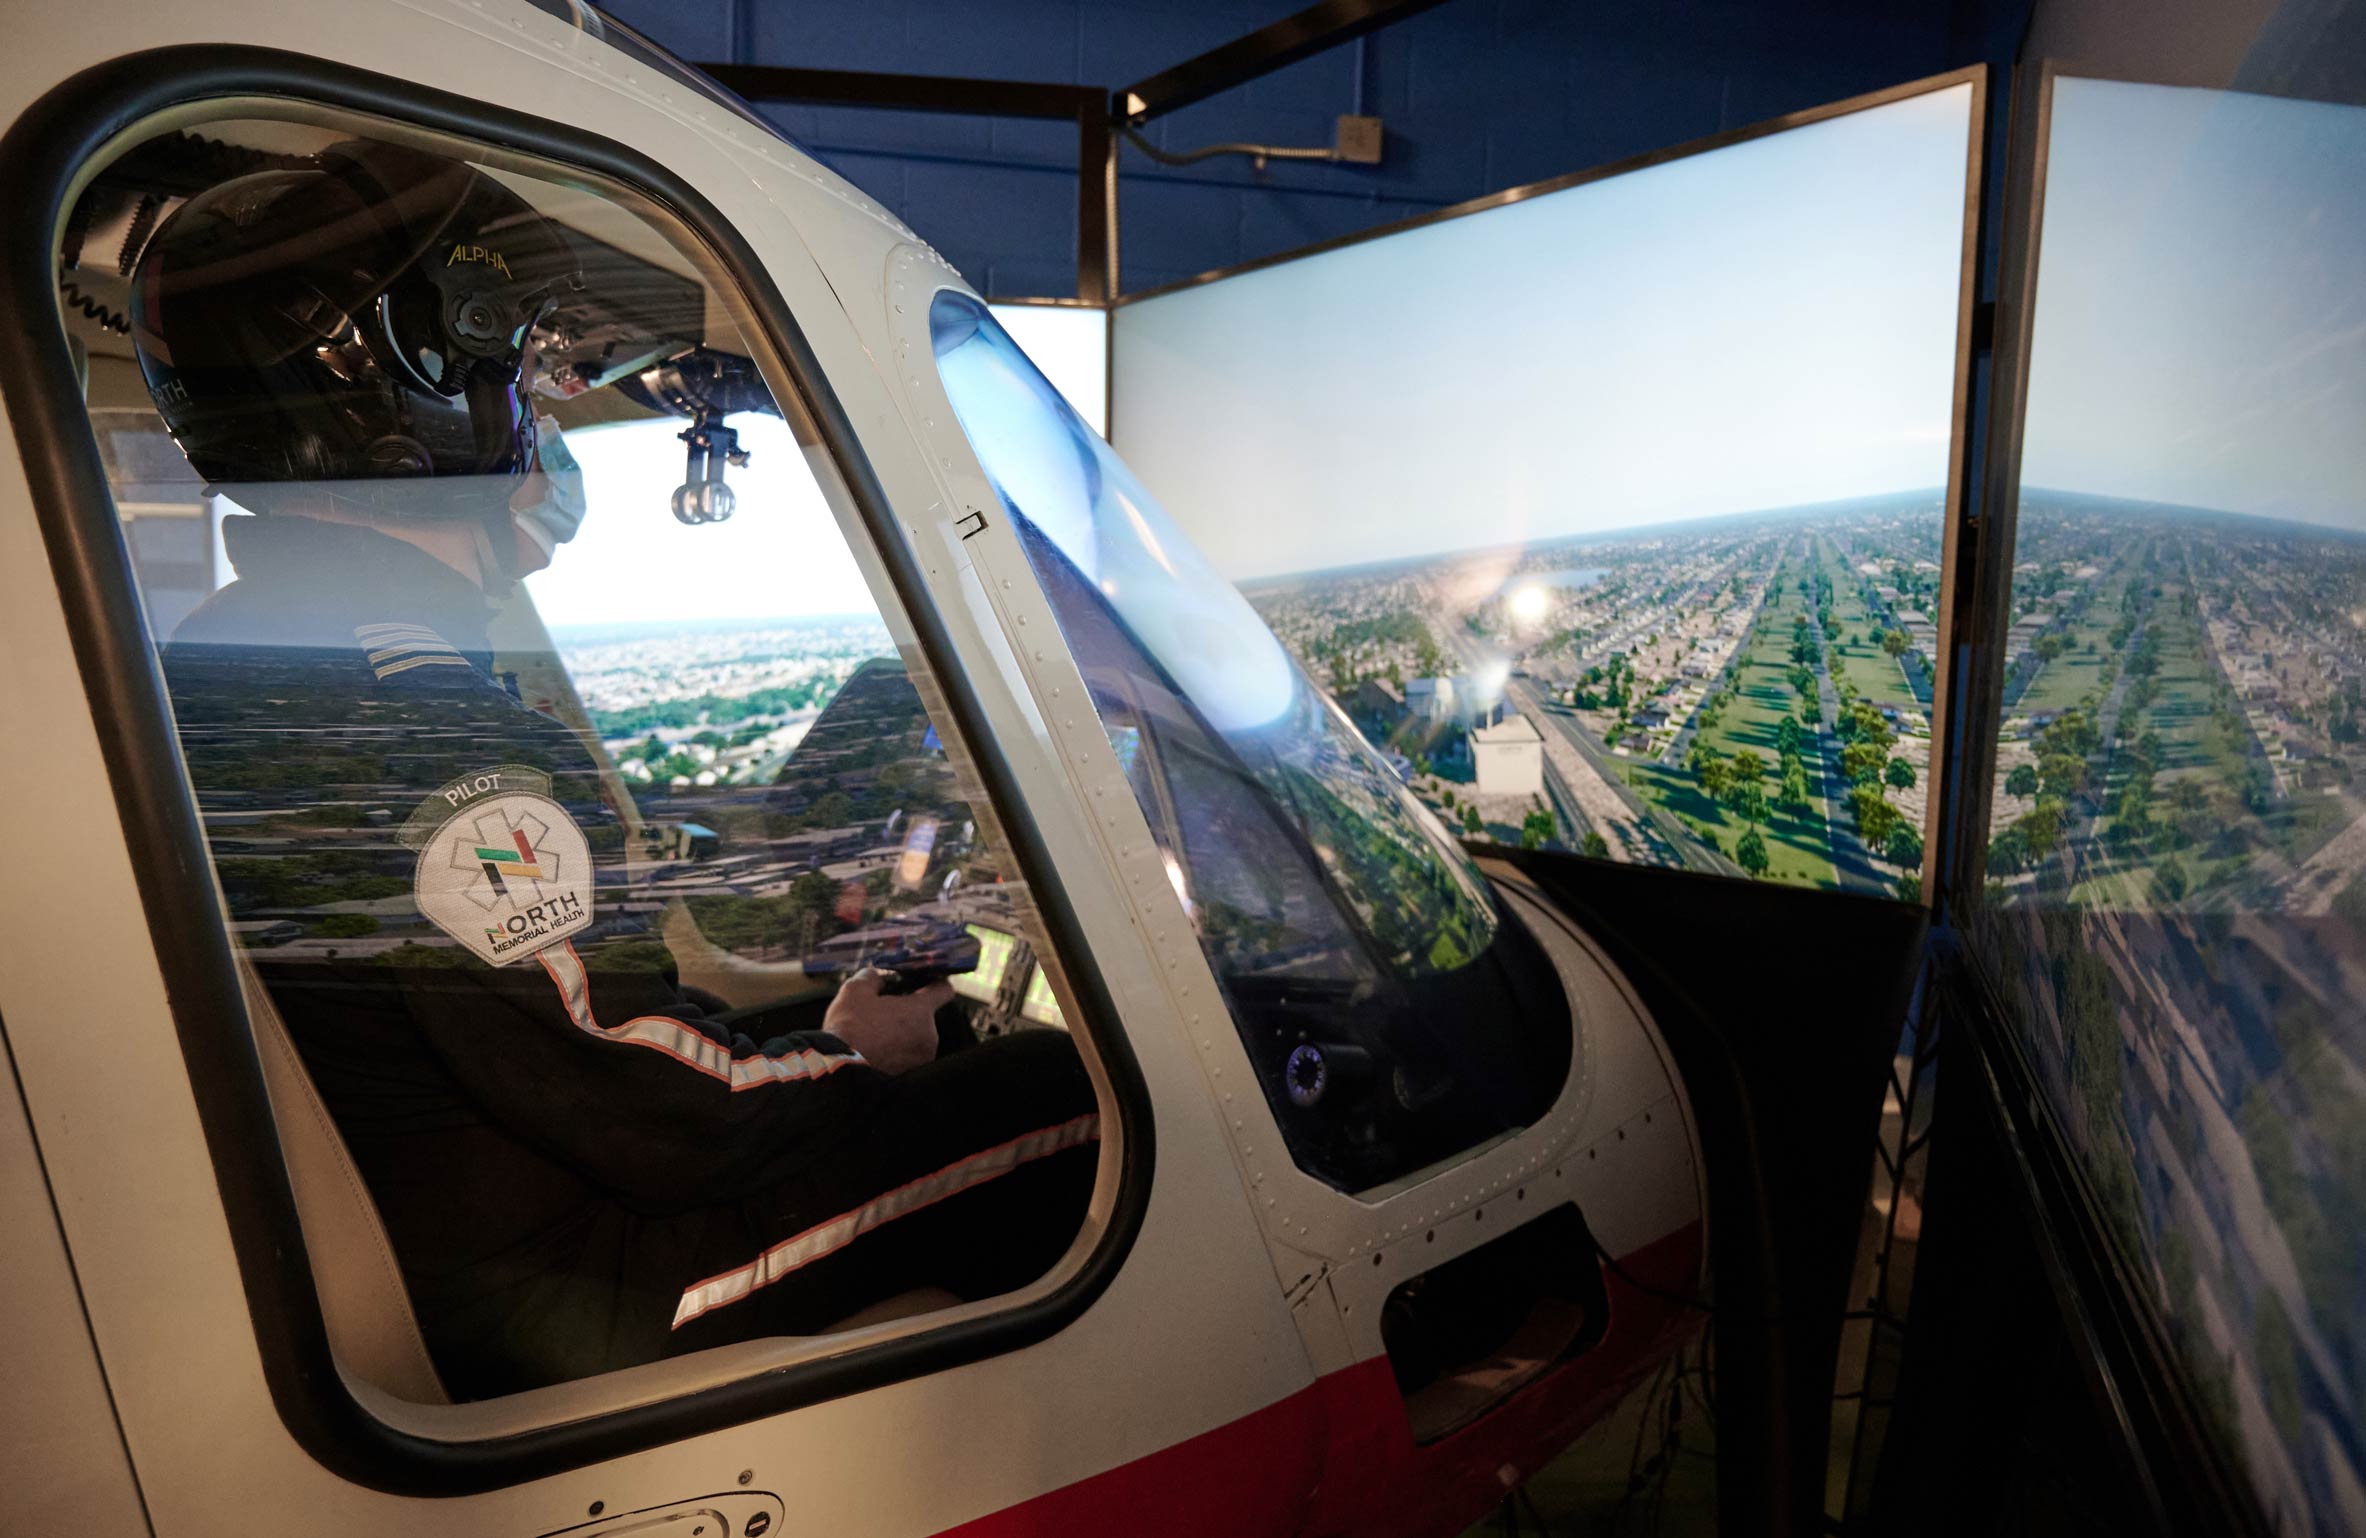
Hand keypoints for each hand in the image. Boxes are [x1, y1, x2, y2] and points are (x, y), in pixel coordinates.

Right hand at [823, 968, 951, 1075]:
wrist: (838, 1070)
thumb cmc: (849, 1028)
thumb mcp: (855, 990)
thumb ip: (872, 977)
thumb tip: (877, 978)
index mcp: (920, 1011)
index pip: (944, 991)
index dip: (935, 984)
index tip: (925, 984)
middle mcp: (929, 1036)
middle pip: (924, 1017)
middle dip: (906, 1013)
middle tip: (881, 1014)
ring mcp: (921, 1059)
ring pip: (915, 1038)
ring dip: (901, 1034)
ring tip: (874, 1035)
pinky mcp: (911, 1075)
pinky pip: (907, 1056)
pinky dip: (896, 1052)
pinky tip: (875, 1050)